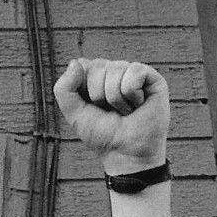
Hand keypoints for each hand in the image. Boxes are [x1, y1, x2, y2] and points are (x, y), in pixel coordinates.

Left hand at [52, 57, 169, 173]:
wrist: (126, 154)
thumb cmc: (102, 135)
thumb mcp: (74, 113)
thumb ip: (64, 89)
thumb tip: (76, 62)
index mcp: (95, 77)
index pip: (82, 65)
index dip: (83, 90)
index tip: (92, 108)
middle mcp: (114, 71)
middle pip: (98, 66)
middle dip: (99, 95)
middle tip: (111, 112)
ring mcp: (133, 73)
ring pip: (116, 69)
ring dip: (116, 99)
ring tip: (126, 111)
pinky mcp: (152, 78)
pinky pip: (134, 71)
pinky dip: (132, 93)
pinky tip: (139, 105)